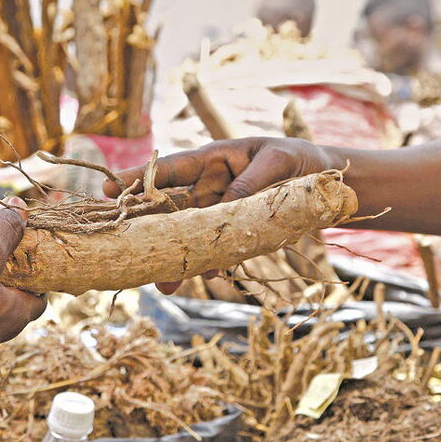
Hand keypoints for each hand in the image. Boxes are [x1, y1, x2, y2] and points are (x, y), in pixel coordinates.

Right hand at [104, 137, 336, 294]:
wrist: (329, 186)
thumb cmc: (299, 161)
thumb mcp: (278, 163)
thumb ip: (250, 183)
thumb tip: (224, 208)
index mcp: (214, 159)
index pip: (171, 168)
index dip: (140, 178)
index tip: (111, 191)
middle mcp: (209, 186)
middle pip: (172, 208)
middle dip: (150, 228)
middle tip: (126, 248)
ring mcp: (219, 211)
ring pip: (189, 234)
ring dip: (176, 256)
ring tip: (164, 282)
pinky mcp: (233, 232)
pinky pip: (214, 248)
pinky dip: (207, 262)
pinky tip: (200, 276)